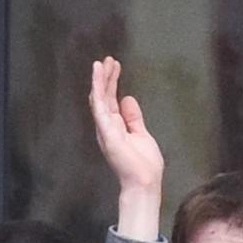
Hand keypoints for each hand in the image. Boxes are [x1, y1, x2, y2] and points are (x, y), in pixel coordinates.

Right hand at [89, 56, 162, 239]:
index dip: (112, 83)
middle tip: (108, 59)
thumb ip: (133, 117)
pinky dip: (98, 89)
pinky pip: (99, 106)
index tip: (115, 66)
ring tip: (101, 62)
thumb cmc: (144, 164)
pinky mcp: (107, 131)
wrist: (144, 182)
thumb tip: (127, 99)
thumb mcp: (141, 134)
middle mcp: (107, 127)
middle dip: (105, 78)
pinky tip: (97, 75)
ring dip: (100, 79)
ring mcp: (105, 129)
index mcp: (115, 127)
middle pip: (103, 97)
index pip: (111, 101)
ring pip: (99, 99)